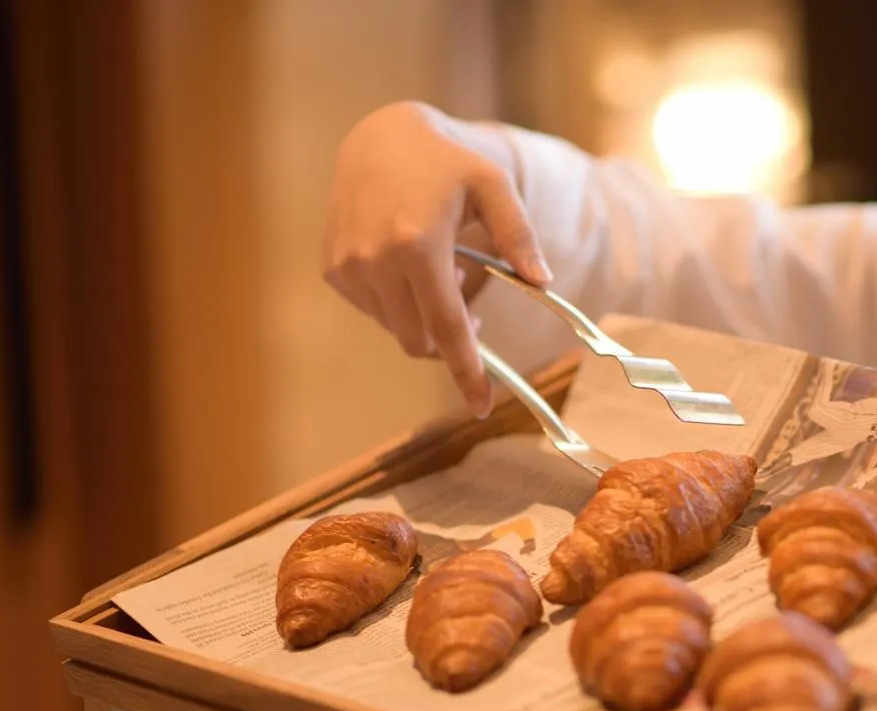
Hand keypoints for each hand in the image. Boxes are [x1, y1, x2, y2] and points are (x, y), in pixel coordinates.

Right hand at [322, 101, 552, 416]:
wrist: (379, 137)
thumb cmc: (446, 161)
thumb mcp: (494, 186)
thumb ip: (520, 236)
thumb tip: (543, 282)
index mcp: (417, 244)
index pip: (447, 328)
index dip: (467, 372)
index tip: (481, 407)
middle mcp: (375, 260)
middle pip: (419, 341)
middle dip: (448, 340)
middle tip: (471, 307)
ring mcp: (348, 266)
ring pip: (396, 328)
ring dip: (422, 317)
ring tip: (439, 271)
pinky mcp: (333, 268)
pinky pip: (374, 310)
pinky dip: (397, 302)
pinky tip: (406, 265)